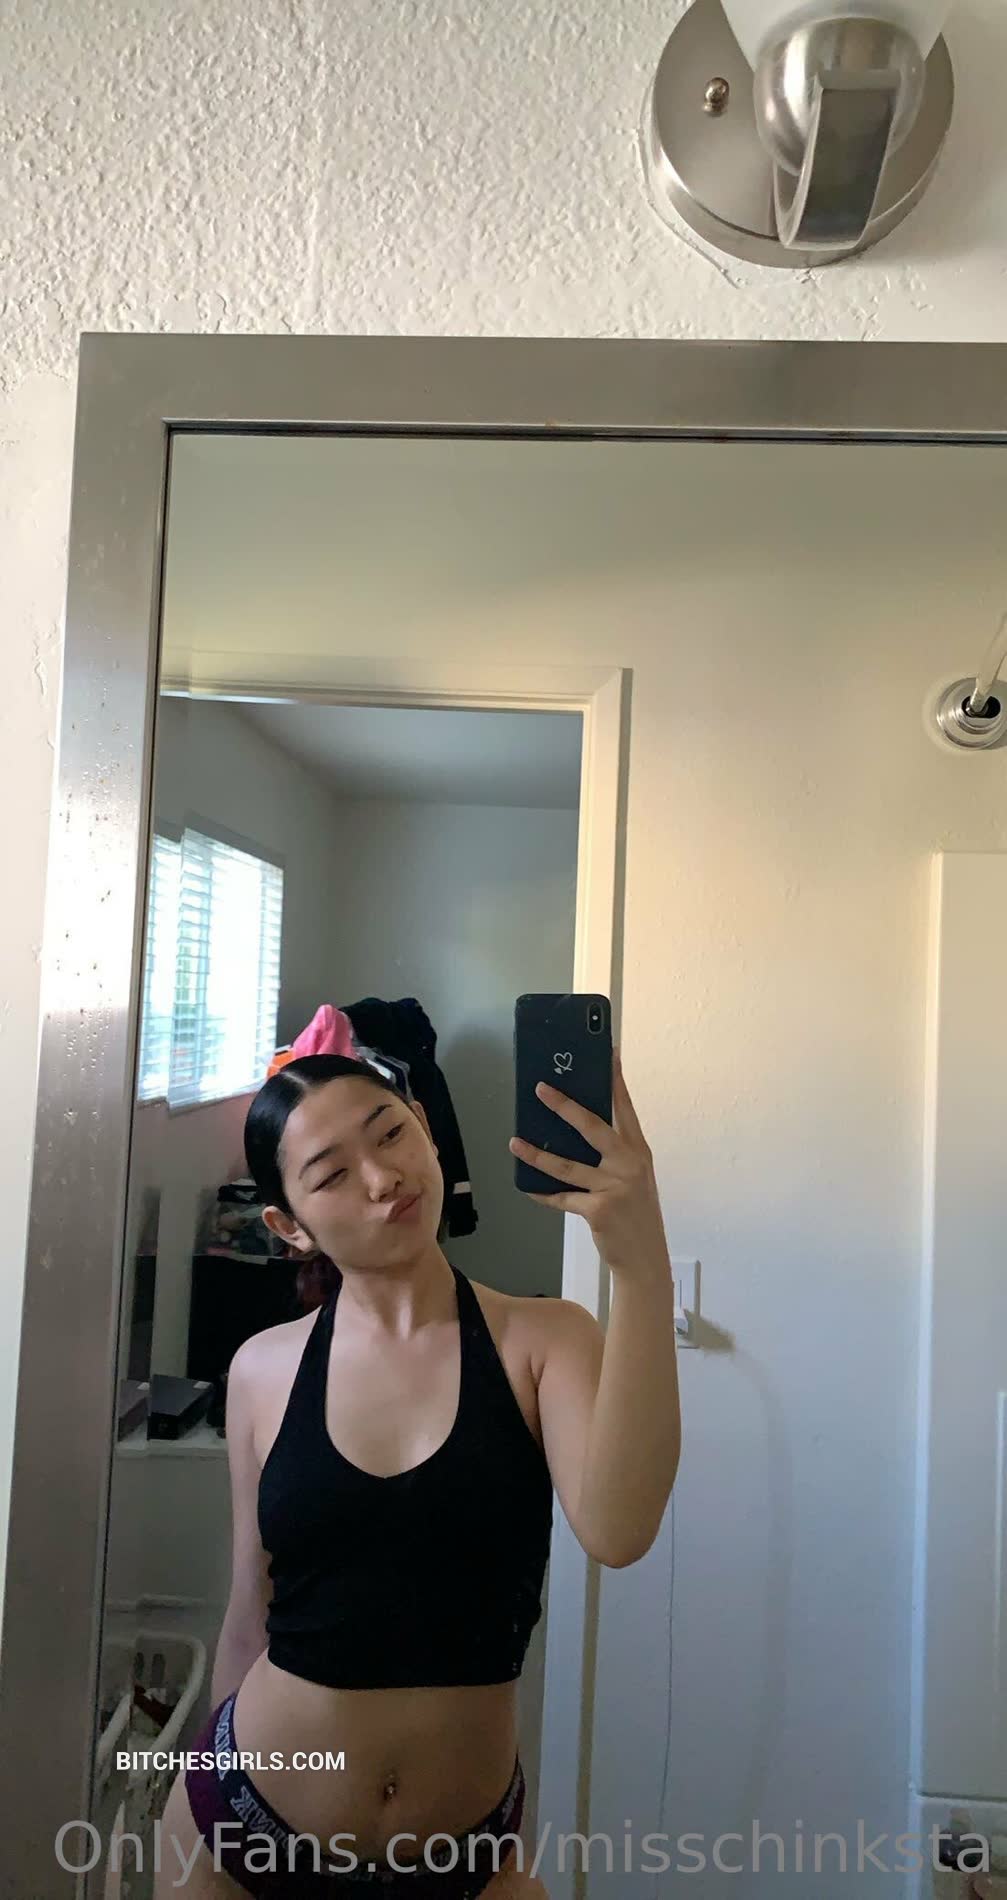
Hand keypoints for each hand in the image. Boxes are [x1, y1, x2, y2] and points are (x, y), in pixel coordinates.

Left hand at [508, 1048, 668, 1273]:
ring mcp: (615, 1186)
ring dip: (536, 1155)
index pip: (625, 1108)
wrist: (646, 1258)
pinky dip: (543, 1194)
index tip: (606, 1054)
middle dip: (563, 1106)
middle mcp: (629, 1164)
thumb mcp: (633, 1178)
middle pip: (592, 1127)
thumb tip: (573, 1134)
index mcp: (638, 1151)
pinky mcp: (598, 1209)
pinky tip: (528, 1188)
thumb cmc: (636, 1214)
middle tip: (540, 1089)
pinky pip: (562, 1197)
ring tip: (515, 1142)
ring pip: (567, 1165)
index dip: (615, 1080)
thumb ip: (613, 1156)